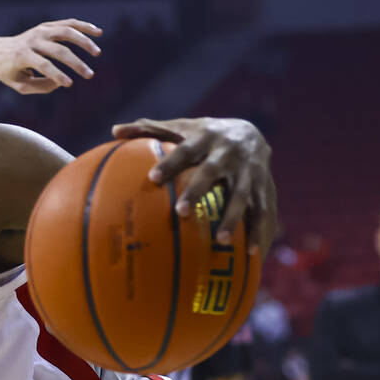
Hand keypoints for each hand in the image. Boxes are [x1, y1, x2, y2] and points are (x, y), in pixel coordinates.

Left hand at [0, 19, 101, 93]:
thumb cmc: (9, 72)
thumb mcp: (20, 85)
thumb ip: (40, 87)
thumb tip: (60, 82)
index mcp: (22, 56)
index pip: (43, 65)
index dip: (57, 75)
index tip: (70, 84)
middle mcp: (32, 40)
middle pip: (58, 50)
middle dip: (76, 63)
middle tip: (89, 75)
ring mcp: (39, 31)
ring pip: (66, 31)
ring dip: (84, 41)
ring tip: (97, 53)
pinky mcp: (46, 26)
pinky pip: (67, 24)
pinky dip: (83, 26)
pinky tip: (98, 32)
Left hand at [112, 117, 276, 254]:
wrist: (252, 131)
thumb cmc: (203, 135)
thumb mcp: (180, 127)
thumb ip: (149, 129)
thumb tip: (114, 131)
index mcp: (206, 138)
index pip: (184, 150)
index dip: (170, 163)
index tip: (152, 178)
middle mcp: (229, 153)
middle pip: (212, 172)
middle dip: (198, 190)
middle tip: (180, 211)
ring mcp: (250, 170)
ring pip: (243, 194)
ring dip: (234, 217)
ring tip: (221, 240)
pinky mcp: (265, 186)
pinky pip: (265, 210)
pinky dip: (261, 230)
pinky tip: (253, 252)